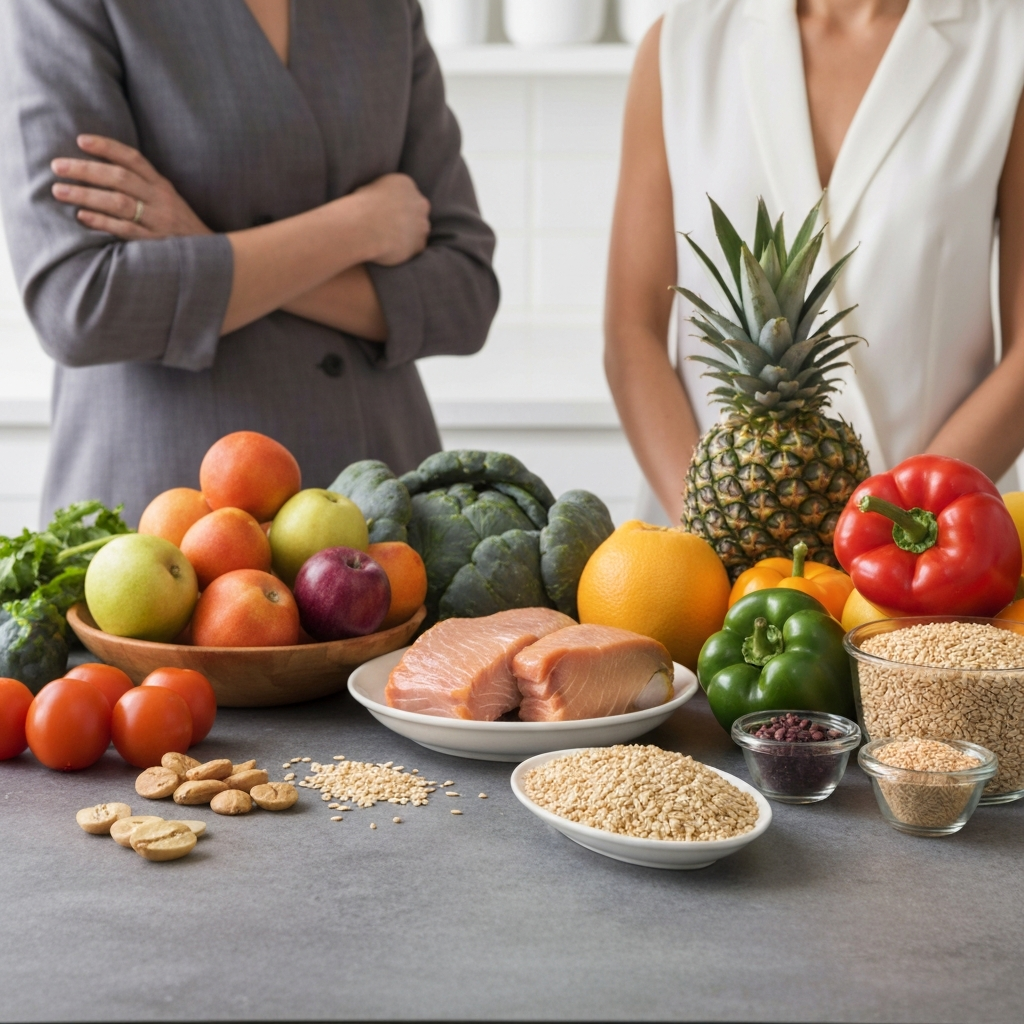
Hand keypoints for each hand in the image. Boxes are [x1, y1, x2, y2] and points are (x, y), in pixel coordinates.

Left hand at [51, 134, 210, 239]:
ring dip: (87, 195)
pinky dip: (102, 223)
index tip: (81, 141)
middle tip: (57, 166)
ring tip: (60, 191)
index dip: (107, 147)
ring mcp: (159, 222)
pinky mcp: (156, 244)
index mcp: (163, 187)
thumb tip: (104, 174)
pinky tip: (83, 217)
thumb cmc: (181, 230)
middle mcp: (161, 200)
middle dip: (86, 170)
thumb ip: (144, 188)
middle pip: (120, 178)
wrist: (212, 260)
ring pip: (119, 202)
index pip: (133, 159)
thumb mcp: (168, 202)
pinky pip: (126, 230)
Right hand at [352, 173, 430, 265]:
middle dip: (409, 219)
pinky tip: (393, 250)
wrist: (363, 227)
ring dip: (409, 235)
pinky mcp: (420, 243)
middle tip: (393, 228)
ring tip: (391, 241)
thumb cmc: (359, 208)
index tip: (389, 215)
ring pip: (420, 230)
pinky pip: (416, 248)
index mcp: (405, 184)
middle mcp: (419, 201)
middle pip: (418, 211)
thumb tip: (380, 203)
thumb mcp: (368, 190)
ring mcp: (422, 223)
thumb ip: (382, 195)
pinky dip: (407, 250)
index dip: (399, 207)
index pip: (408, 196)